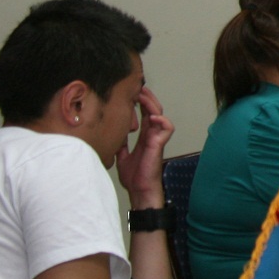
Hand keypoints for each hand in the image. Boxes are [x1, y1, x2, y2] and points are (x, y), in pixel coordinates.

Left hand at [115, 85, 174, 203]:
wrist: (139, 190)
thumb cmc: (134, 177)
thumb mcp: (121, 156)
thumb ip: (120, 143)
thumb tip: (111, 134)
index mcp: (144, 136)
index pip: (144, 114)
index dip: (140, 102)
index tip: (131, 93)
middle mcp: (151, 134)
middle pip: (153, 109)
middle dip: (146, 98)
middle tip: (137, 88)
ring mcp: (156, 138)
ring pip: (160, 115)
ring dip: (152, 104)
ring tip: (143, 96)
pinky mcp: (159, 144)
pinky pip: (167, 128)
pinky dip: (162, 121)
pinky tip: (151, 117)